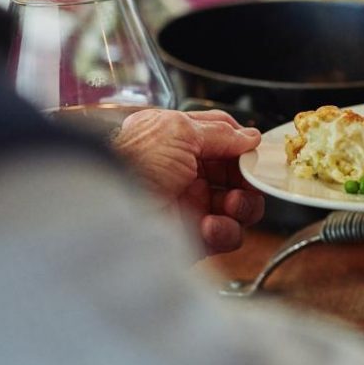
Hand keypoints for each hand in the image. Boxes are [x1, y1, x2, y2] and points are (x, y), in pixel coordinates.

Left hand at [114, 109, 265, 255]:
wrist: (110, 210)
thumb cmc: (132, 165)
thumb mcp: (177, 130)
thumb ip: (219, 132)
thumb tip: (249, 136)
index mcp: (177, 141)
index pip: (222, 138)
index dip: (242, 145)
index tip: (253, 151)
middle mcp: (185, 170)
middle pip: (237, 174)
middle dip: (247, 179)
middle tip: (247, 181)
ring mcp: (191, 203)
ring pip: (239, 205)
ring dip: (242, 205)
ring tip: (229, 205)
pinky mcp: (195, 234)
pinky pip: (228, 234)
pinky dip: (226, 230)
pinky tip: (209, 225)